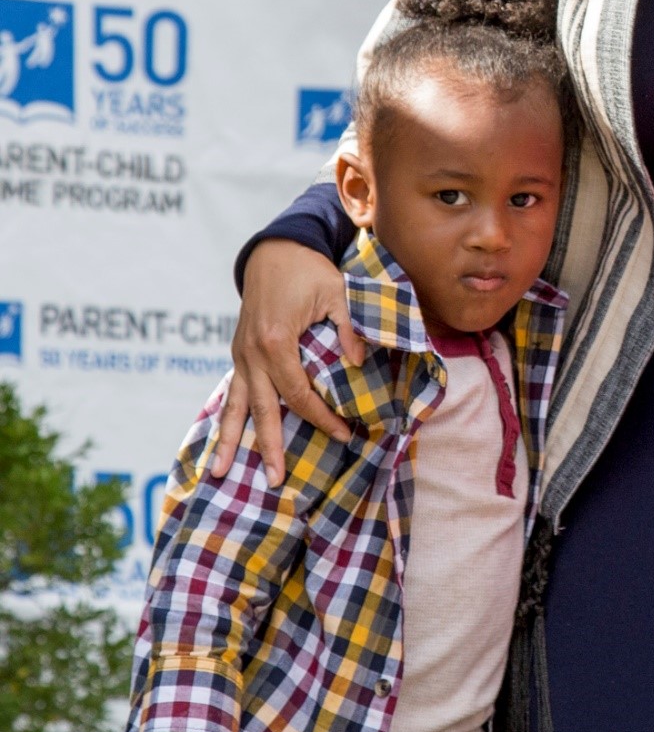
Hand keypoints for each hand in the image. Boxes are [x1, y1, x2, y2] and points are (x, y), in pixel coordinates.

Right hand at [215, 239, 359, 485]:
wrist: (274, 249)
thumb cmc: (309, 270)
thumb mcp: (337, 292)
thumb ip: (347, 328)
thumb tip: (357, 362)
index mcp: (277, 341)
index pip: (299, 394)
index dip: (321, 418)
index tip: (345, 435)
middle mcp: (252, 353)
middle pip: (262, 410)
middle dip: (269, 447)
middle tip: (276, 482)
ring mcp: (241, 353)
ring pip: (236, 405)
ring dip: (231, 441)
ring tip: (218, 473)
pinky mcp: (239, 352)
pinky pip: (232, 391)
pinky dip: (227, 417)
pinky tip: (221, 440)